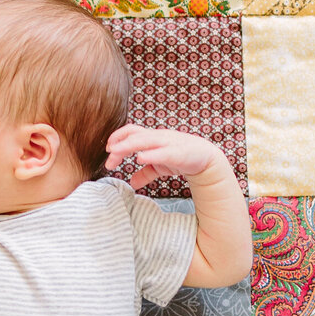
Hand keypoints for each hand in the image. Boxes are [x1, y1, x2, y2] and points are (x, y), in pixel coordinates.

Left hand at [105, 126, 221, 189]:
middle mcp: (159, 137)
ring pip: (146, 140)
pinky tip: (140, 158)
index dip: (118, 137)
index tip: (107, 149)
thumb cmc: (181, 159)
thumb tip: (131, 183)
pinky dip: (151, 154)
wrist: (207, 159)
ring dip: (129, 146)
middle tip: (108, 155)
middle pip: (135, 134)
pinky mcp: (179, 153)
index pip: (132, 131)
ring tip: (115, 152)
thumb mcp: (159, 167)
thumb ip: (145, 173)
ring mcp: (169, 143)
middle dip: (120, 144)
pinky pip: (163, 153)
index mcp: (153, 138)